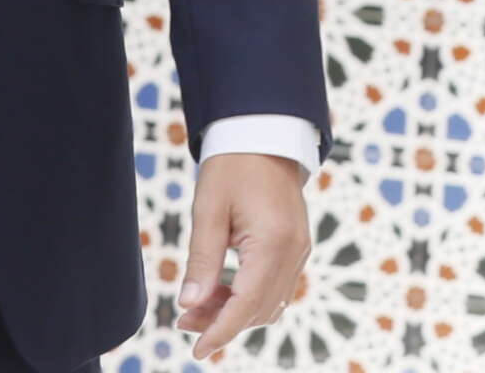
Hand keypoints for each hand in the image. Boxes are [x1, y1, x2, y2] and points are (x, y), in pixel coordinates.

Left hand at [177, 152, 308, 359]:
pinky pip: (276, 287)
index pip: (247, 304)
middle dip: (222, 323)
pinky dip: (250, 298)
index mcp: (273, 242)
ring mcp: (300, 250)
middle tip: (184, 320)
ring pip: (269, 303)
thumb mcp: (208, 210)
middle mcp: (294, 251)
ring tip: (198, 306)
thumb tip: (190, 303)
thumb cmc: (233, 165)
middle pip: (259, 309)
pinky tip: (222, 291)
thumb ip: (202, 260)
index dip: (221, 332)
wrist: (264, 133)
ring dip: (236, 312)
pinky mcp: (297, 247)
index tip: (197, 351)